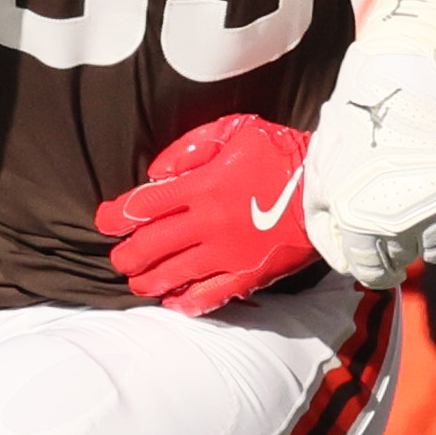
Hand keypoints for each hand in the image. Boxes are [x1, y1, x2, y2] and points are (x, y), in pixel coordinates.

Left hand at [97, 115, 314, 315]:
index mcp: (202, 186)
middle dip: (126, 254)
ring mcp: (227, 253)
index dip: (115, 215)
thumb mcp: (237, 130)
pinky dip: (186, 303)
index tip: (104, 222)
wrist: (331, 187)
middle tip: (119, 258)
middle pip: (150, 245)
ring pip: (172, 274)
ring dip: (147, 281)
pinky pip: (209, 296)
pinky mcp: (249, 274)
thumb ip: (191, 147)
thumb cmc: (284, 153)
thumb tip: (156, 173)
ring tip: (138, 282)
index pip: (144, 205)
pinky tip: (174, 304)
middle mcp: (208, 223)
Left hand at [305, 48, 435, 287]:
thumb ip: (326, 210)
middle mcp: (390, 216)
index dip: (374, 268)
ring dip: (435, 239)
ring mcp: (430, 203)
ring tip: (429, 216)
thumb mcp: (324, 161)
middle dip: (402, 250)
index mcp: (350, 212)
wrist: (403, 66)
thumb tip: (341, 250)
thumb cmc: (357, 111)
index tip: (382, 263)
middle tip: (403, 231)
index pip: (367, 267)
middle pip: (404, 259)